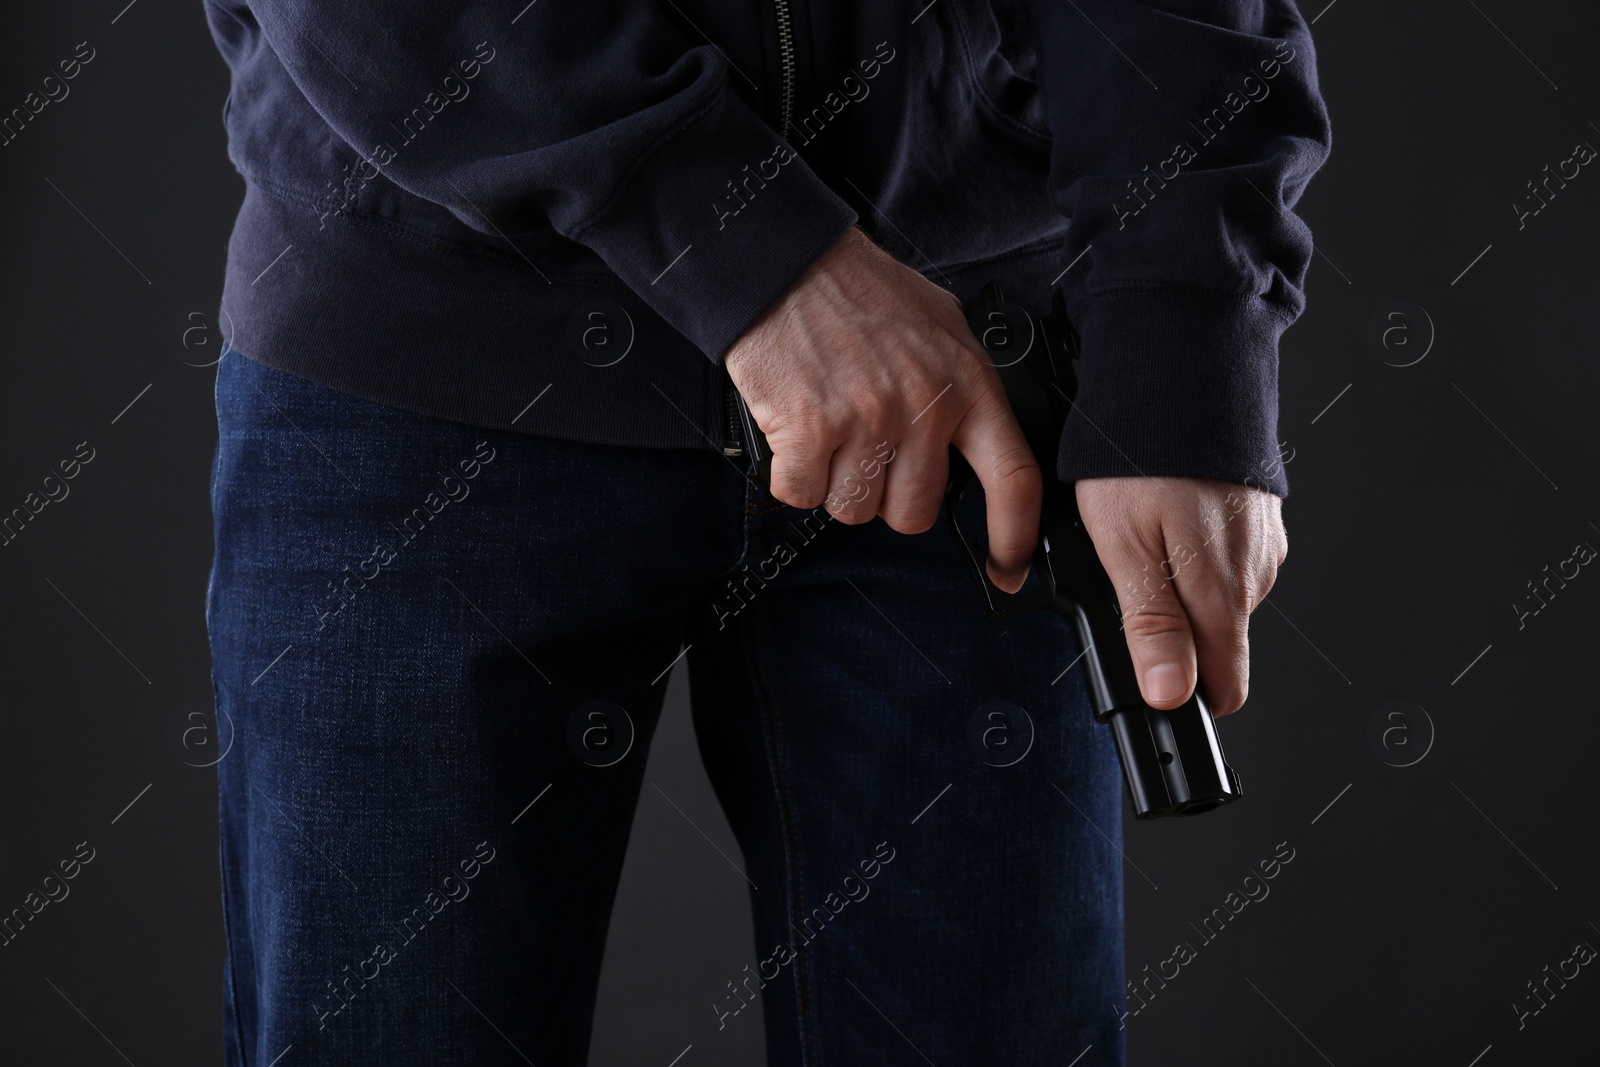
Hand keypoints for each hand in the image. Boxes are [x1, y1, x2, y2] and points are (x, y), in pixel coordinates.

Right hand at [724, 226, 1041, 591]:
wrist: (787, 262)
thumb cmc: (859, 292)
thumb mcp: (941, 324)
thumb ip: (964, 385)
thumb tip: (979, 448)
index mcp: (968, 383)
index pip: (1014, 478)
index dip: (1014, 537)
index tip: (1009, 569)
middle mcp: (924, 407)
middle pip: (913, 513)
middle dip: (885, 494)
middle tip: (866, 449)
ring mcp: (868, 420)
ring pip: (853, 509)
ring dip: (834, 482)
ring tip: (828, 427)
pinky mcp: (811, 428)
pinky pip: (802, 494)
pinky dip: (792, 473)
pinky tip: (795, 429)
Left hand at [1076, 476, 1286, 716]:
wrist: (1181, 373)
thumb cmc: (1143, 453)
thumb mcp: (1124, 546)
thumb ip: (1152, 625)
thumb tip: (1171, 694)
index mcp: (1224, 593)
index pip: (1225, 687)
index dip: (1185, 694)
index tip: (1153, 682)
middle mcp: (1255, 574)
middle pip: (1217, 644)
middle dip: (1173, 633)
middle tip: (1126, 583)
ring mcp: (1262, 544)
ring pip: (1220, 599)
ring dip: (1183, 586)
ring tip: (1143, 538)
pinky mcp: (1259, 518)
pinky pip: (1228, 558)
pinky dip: (1197, 550)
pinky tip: (1169, 517)